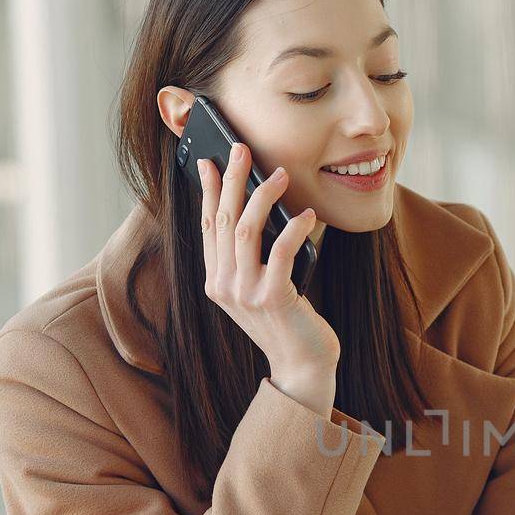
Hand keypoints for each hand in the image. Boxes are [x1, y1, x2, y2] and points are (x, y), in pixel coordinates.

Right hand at [199, 144, 339, 387]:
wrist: (302, 366)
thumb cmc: (287, 322)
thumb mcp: (260, 288)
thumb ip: (252, 257)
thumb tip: (258, 208)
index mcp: (216, 282)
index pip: (207, 226)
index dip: (206, 191)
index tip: (208, 161)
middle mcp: (223, 286)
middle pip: (222, 219)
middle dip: (230, 179)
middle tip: (241, 149)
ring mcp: (245, 293)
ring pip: (245, 228)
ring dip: (262, 195)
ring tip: (280, 175)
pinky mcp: (273, 297)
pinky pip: (280, 250)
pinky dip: (294, 228)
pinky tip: (307, 215)